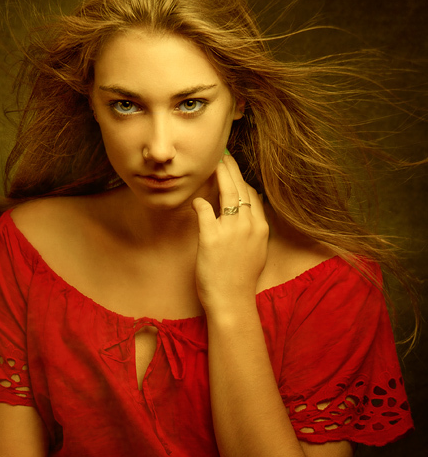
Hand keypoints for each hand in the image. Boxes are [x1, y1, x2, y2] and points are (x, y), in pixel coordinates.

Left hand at [192, 154, 267, 317]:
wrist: (232, 300)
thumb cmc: (240, 280)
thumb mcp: (256, 252)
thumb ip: (254, 230)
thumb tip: (251, 211)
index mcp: (260, 228)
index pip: (253, 195)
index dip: (243, 180)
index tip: (235, 170)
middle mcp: (248, 225)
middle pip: (241, 189)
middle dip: (231, 169)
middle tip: (222, 156)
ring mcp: (231, 230)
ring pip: (227, 193)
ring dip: (219, 175)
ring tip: (213, 164)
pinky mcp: (211, 238)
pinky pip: (204, 211)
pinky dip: (199, 203)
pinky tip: (195, 200)